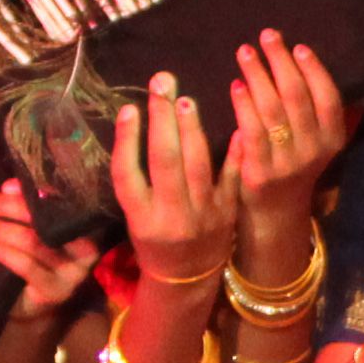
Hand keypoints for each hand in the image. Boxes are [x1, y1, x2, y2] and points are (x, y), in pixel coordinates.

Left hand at [0, 176, 106, 315]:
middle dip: (8, 208)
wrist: (34, 303)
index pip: (58, 202)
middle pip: (45, 221)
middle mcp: (87, 247)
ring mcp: (73, 272)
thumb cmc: (35, 258)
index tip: (4, 186)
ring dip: (1, 229)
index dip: (31, 193)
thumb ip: (28, 207)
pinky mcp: (56, 291)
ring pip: (34, 243)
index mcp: (84, 225)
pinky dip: (4, 253)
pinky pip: (27, 267)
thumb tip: (10, 187)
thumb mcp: (34, 229)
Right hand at [103, 69, 239, 276]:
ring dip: (192, 128)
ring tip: (185, 99)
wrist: (186, 278)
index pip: (128, 173)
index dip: (127, 140)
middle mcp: (170, 216)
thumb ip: (134, 179)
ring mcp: (202, 214)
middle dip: (162, 119)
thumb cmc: (153, 239)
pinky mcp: (226, 212)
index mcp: (140, 217)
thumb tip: (134, 120)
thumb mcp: (134, 215)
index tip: (129, 108)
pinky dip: (233, 152)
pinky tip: (235, 125)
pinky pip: (230, 177)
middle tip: (161, 84)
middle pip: (165, 160)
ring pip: (197, 164)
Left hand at [219, 35, 350, 234]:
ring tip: (245, 52)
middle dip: (280, 61)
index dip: (313, 69)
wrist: (276, 211)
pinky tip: (237, 85)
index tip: (298, 46)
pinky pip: (251, 130)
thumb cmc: (293, 164)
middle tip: (266, 36)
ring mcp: (287, 163)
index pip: (328, 97)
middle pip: (297, 96)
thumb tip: (294, 60)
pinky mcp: (260, 172)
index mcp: (332, 139)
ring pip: (272, 109)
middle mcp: (313, 150)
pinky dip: (243, 104)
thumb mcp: (315, 141)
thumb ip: (313, 110)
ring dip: (258, 74)